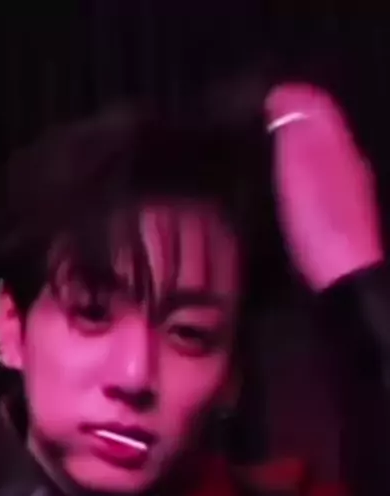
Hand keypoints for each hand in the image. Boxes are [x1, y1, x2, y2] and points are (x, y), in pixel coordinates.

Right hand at [266, 83, 383, 291]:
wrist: (345, 278)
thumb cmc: (323, 223)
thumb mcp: (304, 169)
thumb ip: (297, 131)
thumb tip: (286, 94)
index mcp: (341, 147)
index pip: (321, 108)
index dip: (295, 97)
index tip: (268, 94)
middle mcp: (350, 165)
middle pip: (326, 129)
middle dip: (300, 118)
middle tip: (269, 113)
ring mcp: (348, 194)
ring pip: (325, 156)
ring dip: (302, 147)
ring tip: (276, 145)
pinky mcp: (340, 220)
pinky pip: (321, 184)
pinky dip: (305, 176)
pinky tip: (293, 186)